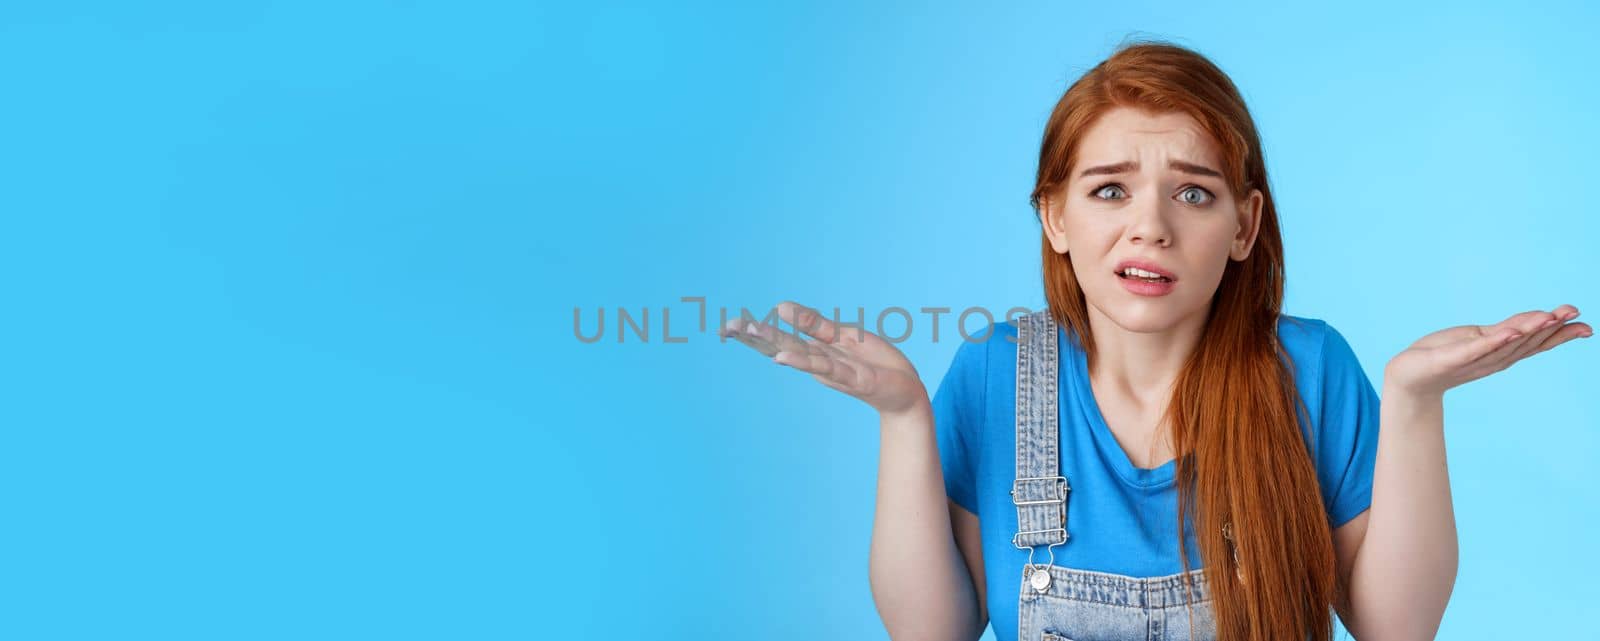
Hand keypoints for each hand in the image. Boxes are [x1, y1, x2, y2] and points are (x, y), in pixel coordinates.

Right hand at [719, 300, 928, 416]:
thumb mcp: (844, 336)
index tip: (726, 327)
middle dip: (757, 337)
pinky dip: (805, 362)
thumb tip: (781, 307)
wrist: (906, 391)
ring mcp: (835, 371)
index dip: (754, 333)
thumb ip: (814, 324)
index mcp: (816, 349)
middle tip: (727, 327)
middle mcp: (819, 362)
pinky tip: (783, 358)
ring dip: (776, 345)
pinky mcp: (854, 378)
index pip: (780, 339)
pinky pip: (827, 367)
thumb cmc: (875, 363)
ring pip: (801, 356)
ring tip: (751, 333)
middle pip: (783, 346)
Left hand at [1384, 304, 1591, 398]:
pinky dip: (1492, 341)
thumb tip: (1536, 320)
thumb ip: (1506, 331)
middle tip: (1576, 315)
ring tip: (1549, 317)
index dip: (1560, 333)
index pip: (1535, 341)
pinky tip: (1508, 332)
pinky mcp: (1453, 358)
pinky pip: (1475, 349)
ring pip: (1507, 343)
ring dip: (1528, 330)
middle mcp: (1492, 358)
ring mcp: (1474, 359)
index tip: (1586, 325)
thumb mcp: (1479, 339)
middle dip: (1552, 328)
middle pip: (1528, 342)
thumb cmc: (1442, 355)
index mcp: (1500, 352)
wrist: (1408, 377)